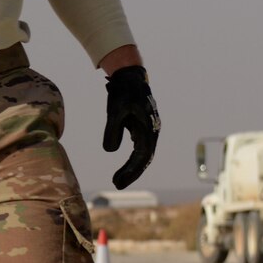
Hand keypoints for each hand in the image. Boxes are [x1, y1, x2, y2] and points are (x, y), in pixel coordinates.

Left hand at [102, 66, 160, 187]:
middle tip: (117, 185)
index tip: (118, 181)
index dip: (131, 170)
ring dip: (132, 169)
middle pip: (145, 158)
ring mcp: (149, 130)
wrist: (130, 78)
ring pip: (143, 155)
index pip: (142, 155)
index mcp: (148, 128)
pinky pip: (140, 149)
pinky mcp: (143, 129)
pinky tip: (124, 169)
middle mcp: (152, 131)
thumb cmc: (123, 92)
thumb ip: (112, 130)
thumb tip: (110, 151)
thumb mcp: (115, 109)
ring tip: (118, 180)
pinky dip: (133, 160)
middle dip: (132, 173)